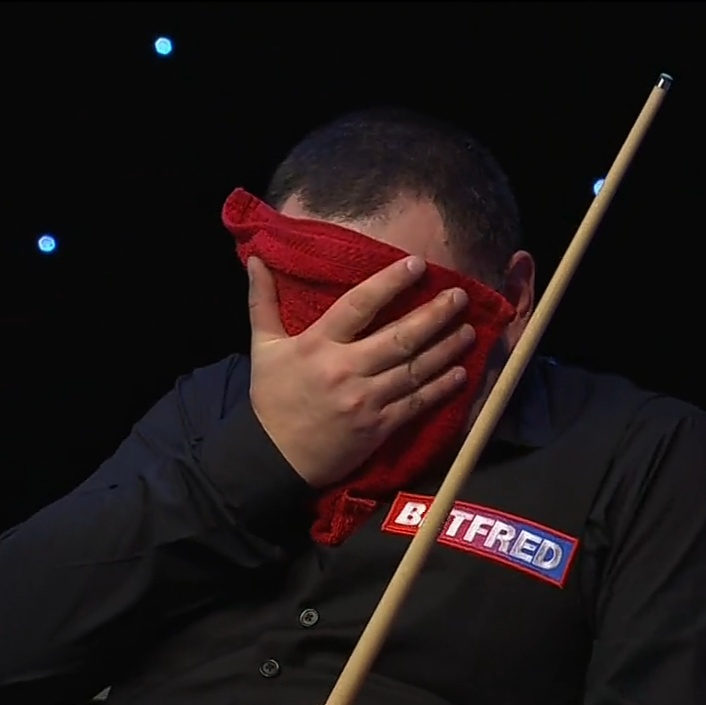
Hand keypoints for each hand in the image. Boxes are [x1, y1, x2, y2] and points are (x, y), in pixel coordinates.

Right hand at [247, 255, 473, 488]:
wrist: (274, 458)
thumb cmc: (271, 398)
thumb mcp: (263, 347)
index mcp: (318, 345)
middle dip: (434, 315)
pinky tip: (460, 373)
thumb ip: (262, 302)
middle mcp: (346, 369)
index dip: (390, 283)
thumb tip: (254, 259)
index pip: (358, 305)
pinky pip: (416, 404)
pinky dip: (440, 388)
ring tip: (469, 330)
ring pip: (414, 370)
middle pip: (399, 338)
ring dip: (446, 349)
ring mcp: (366, 400)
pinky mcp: (378, 427)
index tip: (417, 264)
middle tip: (460, 296)